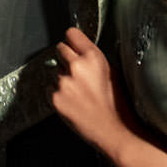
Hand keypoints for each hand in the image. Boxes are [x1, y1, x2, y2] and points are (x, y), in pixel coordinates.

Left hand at [50, 26, 137, 157]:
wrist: (113, 132)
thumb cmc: (117, 106)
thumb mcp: (112, 74)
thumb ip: (94, 60)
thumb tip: (83, 52)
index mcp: (94, 58)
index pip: (72, 34)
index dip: (72, 40)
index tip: (72, 43)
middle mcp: (77, 66)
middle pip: (60, 49)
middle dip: (66, 58)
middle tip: (76, 72)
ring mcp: (64, 82)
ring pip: (55, 71)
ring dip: (62, 79)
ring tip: (78, 93)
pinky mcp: (55, 98)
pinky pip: (50, 88)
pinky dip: (57, 94)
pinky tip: (72, 102)